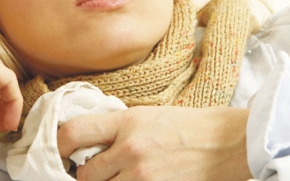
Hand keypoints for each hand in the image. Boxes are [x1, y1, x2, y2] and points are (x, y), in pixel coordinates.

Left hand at [57, 106, 251, 180]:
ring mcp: (143, 177)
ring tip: (119, 178)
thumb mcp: (148, 116)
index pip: (74, 132)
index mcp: (127, 121)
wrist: (230, 143)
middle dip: (85, 178)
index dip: (58, 146)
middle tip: (93, 174)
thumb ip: (117, 129)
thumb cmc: (190, 127)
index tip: (60, 153)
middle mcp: (131, 149)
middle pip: (84, 174)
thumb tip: (86, 144)